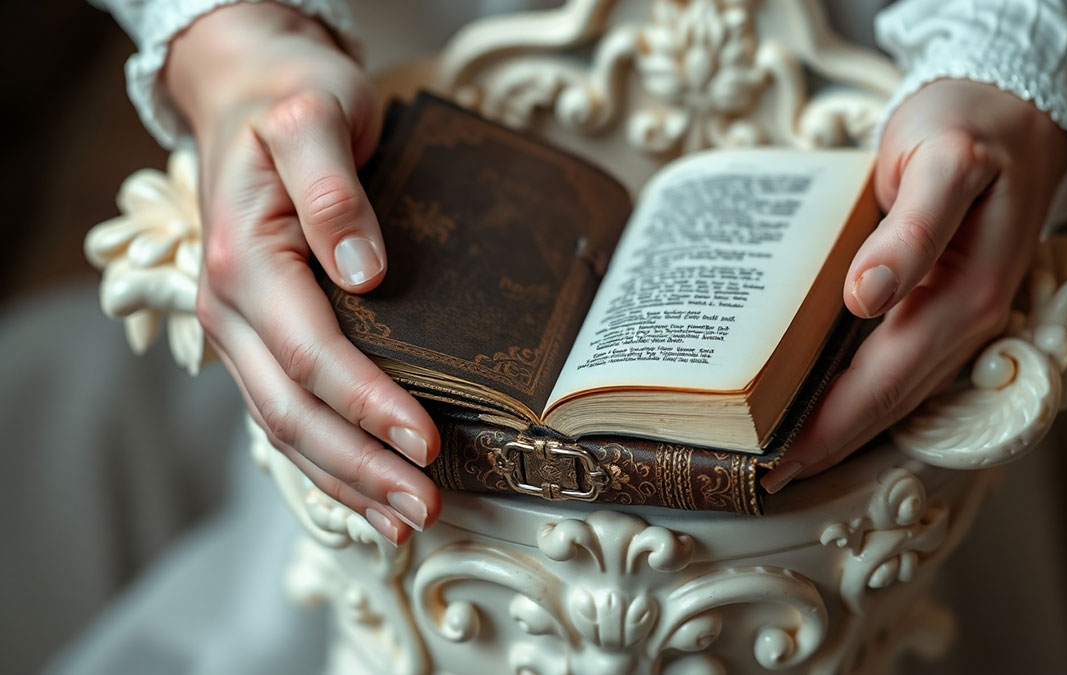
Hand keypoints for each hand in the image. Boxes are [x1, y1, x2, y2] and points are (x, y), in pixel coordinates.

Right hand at [166, 4, 439, 541]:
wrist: (249, 95)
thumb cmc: (290, 101)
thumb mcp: (314, 115)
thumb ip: (332, 188)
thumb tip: (364, 271)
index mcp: (244, 259)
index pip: (312, 353)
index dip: (369, 404)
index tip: (425, 441)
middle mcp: (231, 307)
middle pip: (294, 411)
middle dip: (361, 467)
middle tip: (424, 507)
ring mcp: (240, 330)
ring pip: (285, 427)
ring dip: (345, 480)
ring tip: (404, 521)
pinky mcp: (260, 339)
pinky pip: (287, 411)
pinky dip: (327, 458)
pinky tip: (367, 488)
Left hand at [762, 80, 1066, 492]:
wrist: (1012, 111)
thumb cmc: (969, 130)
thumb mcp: (944, 162)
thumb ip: (911, 230)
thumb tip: (867, 297)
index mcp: (964, 302)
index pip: (883, 387)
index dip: (829, 430)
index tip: (773, 463)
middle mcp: (964, 325)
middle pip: (885, 404)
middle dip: (823, 444)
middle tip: (756, 475)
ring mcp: (953, 321)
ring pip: (889, 393)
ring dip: (835, 427)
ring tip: (774, 451)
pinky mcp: (937, 309)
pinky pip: (891, 366)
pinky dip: (850, 390)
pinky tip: (810, 396)